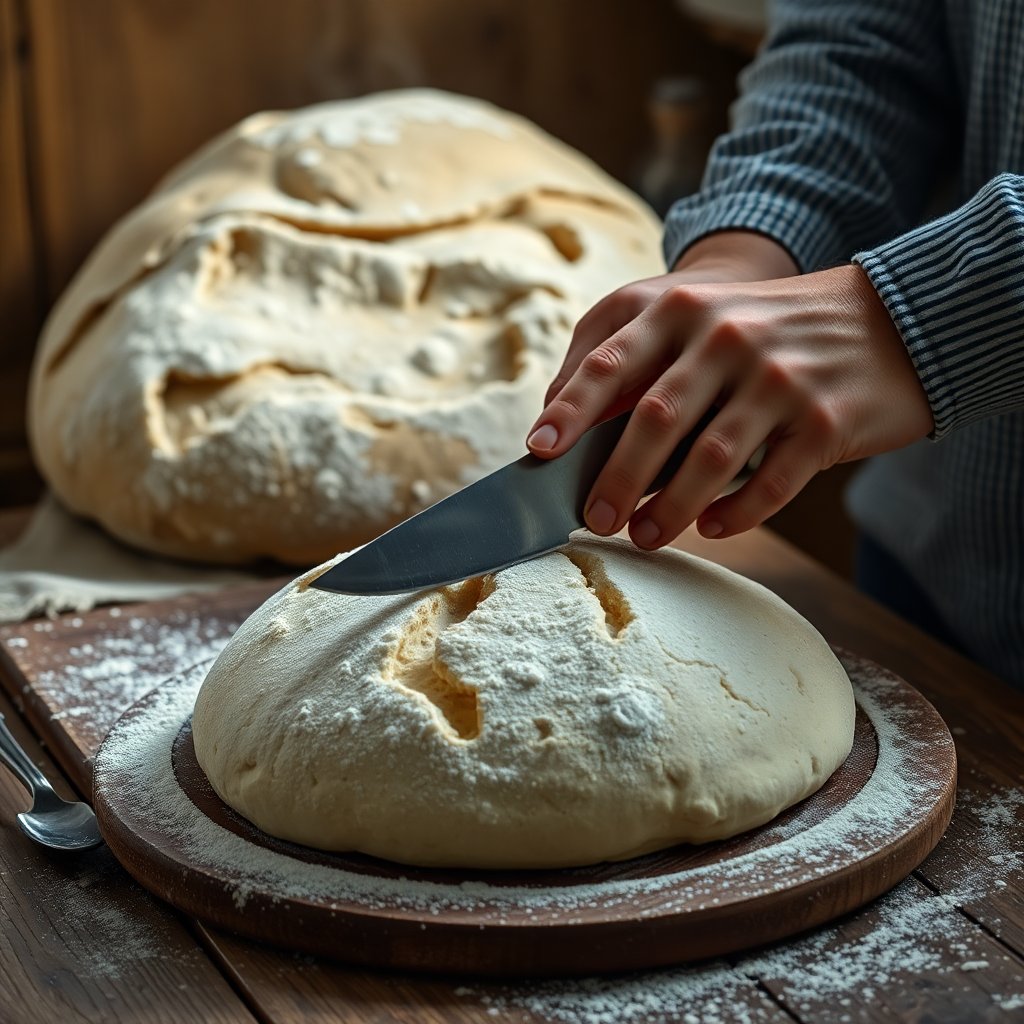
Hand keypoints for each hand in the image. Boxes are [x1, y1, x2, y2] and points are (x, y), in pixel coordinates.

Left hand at [526, 239, 933, 548]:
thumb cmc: (763, 328)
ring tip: (642, 536)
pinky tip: (712, 527)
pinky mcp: (825, 421)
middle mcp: (727, 336)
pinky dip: (735, 513)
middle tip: (593, 518)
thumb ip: (629, 351)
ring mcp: (779, 378)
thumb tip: (558, 416)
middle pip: (655, 418)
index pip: (611, 362)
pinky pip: (771, 483)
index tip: (540, 451)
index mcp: (682, 306)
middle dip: (616, 478)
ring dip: (668, 508)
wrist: (884, 320)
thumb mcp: (695, 313)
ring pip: (710, 458)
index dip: (570, 410)